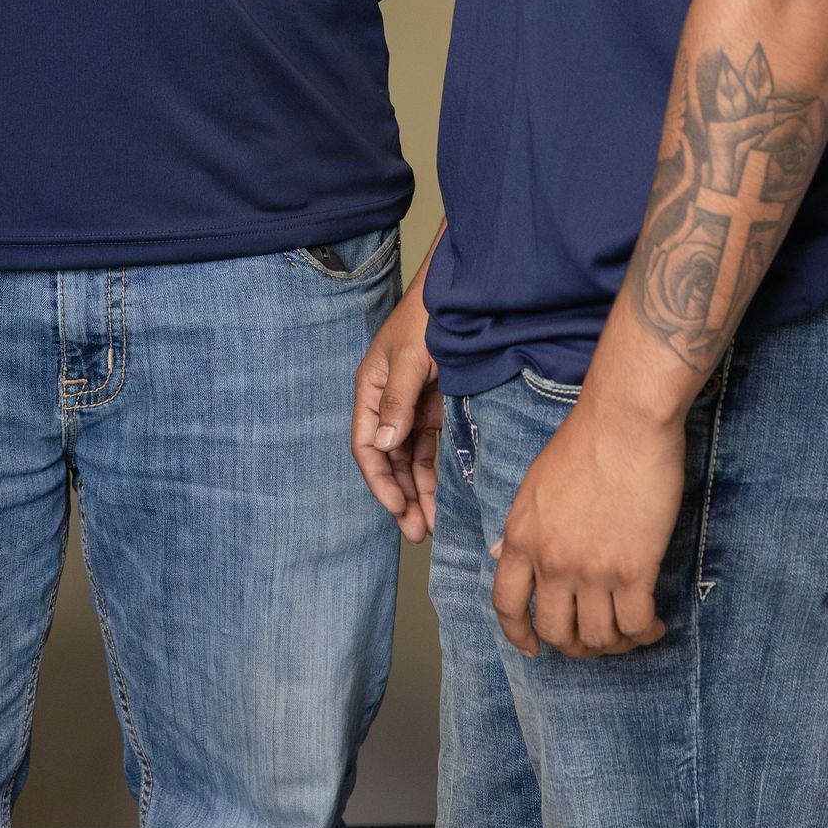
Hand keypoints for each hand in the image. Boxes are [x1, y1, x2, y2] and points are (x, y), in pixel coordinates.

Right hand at [352, 287, 441, 541]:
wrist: (462, 295)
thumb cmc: (428, 318)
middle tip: (417, 531)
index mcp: (370, 389)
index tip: (397, 507)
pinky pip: (431, 450)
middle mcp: (388, 403)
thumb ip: (397, 400)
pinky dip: (434, 475)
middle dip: (400, 497)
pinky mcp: (436, 409)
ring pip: (410, 460)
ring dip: (418, 492)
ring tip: (431, 526)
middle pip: (388, 460)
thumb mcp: (411, 358)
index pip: (366, 444)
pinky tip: (443, 499)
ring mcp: (412, 408)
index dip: (380, 480)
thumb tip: (383, 444)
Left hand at [490, 392, 683, 659]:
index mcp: (522, 536)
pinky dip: (646, 633)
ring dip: (616, 643)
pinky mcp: (633, 570)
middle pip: (556, 632)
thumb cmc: (585, 441)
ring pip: (599, 637)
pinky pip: (636, 626)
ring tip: (631, 630)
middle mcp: (550, 561)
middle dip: (576, 645)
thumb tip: (504, 555)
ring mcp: (591, 569)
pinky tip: (655, 623)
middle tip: (596, 638)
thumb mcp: (536, 483)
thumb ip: (522, 527)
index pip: (506, 603)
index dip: (518, 634)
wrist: (625, 421)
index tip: (531, 648)